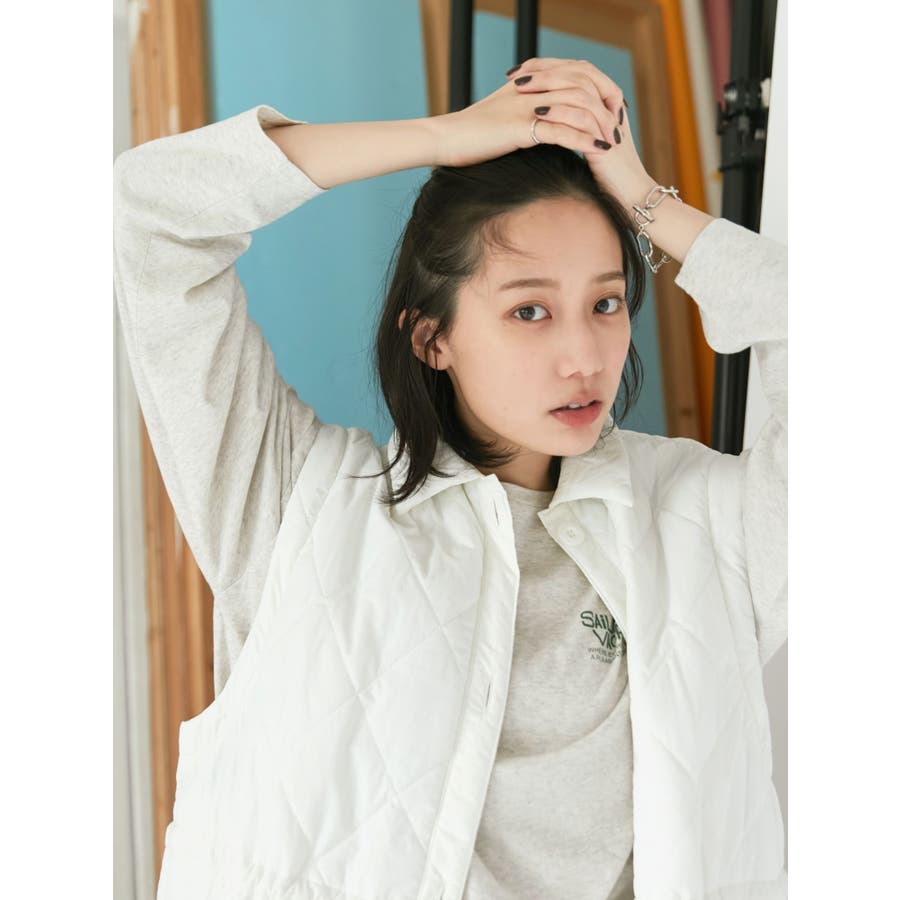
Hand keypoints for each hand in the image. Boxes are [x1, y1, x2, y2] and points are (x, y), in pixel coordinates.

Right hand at [432, 57, 639, 173]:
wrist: (443, 139)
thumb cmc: (468, 135)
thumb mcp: (499, 116)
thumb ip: (522, 112)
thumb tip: (538, 123)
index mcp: (528, 82)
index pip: (573, 74)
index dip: (596, 90)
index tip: (609, 112)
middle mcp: (530, 88)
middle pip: (582, 85)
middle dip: (604, 106)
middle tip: (618, 127)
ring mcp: (526, 106)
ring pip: (576, 106)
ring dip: (599, 124)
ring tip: (613, 142)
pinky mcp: (520, 128)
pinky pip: (561, 131)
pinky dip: (584, 140)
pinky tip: (597, 151)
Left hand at [503, 57, 655, 210]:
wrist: (627, 197)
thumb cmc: (604, 176)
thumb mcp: (584, 146)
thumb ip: (570, 129)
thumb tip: (542, 120)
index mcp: (603, 104)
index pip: (573, 71)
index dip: (545, 69)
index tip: (517, 74)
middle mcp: (608, 106)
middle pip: (576, 73)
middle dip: (543, 71)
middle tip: (514, 76)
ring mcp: (609, 121)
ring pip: (578, 89)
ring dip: (547, 85)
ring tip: (520, 89)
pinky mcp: (605, 139)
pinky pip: (581, 117)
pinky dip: (559, 112)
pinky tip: (537, 112)